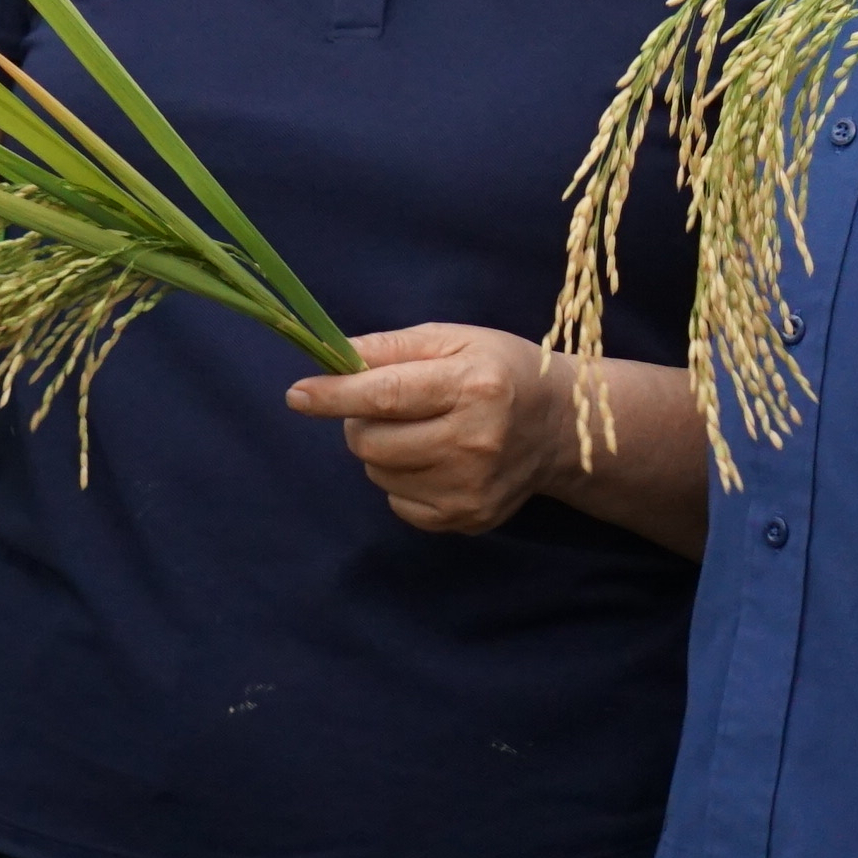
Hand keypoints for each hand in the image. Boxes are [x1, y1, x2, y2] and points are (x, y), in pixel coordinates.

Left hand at [284, 324, 563, 535]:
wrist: (560, 426)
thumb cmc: (500, 370)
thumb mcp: (454, 340)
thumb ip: (391, 347)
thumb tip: (331, 356)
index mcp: (472, 386)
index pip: (385, 395)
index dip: (334, 396)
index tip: (298, 394)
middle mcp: (474, 441)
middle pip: (370, 442)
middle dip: (360, 421)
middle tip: (386, 406)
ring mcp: (470, 487)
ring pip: (379, 473)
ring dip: (383, 451)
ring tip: (422, 431)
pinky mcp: (467, 517)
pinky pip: (398, 503)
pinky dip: (403, 481)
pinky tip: (437, 460)